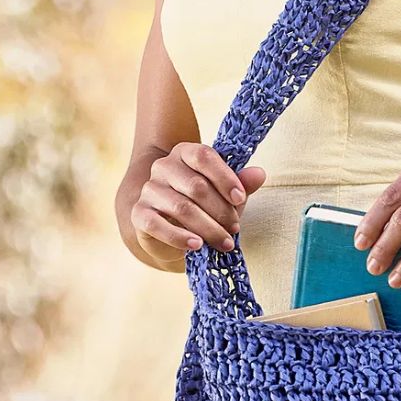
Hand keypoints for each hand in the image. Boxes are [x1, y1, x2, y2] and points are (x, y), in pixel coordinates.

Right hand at [130, 145, 267, 261]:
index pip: (203, 156)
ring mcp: (149, 189)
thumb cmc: (203, 207)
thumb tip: (260, 174)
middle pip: (196, 186)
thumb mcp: (225, 195)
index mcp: (184, 153)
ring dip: (207, 228)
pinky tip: (196, 246)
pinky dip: (179, 238)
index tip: (240, 199)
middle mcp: (163, 167)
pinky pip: (158, 225)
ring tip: (224, 243)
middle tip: (234, 229)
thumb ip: (241, 184)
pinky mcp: (140, 214)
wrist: (172, 229)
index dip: (224, 177)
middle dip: (220, 211)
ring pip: (181, 208)